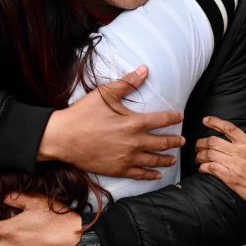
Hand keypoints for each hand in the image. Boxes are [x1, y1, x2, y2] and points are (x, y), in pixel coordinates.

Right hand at [39, 66, 183, 179]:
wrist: (62, 138)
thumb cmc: (83, 114)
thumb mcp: (105, 94)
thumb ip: (127, 83)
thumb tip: (145, 70)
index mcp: (133, 123)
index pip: (161, 120)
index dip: (173, 118)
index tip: (180, 117)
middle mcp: (134, 143)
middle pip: (162, 142)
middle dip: (174, 141)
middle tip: (182, 140)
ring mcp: (127, 158)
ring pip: (153, 160)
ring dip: (166, 159)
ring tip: (173, 158)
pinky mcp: (118, 170)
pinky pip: (139, 174)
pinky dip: (150, 174)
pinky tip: (157, 174)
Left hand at [195, 113, 245, 203]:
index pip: (228, 128)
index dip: (215, 122)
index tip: (205, 120)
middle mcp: (238, 152)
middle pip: (213, 141)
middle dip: (201, 142)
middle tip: (197, 144)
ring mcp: (233, 165)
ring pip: (209, 155)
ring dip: (200, 155)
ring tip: (197, 157)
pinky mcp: (229, 177)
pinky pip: (211, 168)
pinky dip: (203, 167)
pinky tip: (202, 168)